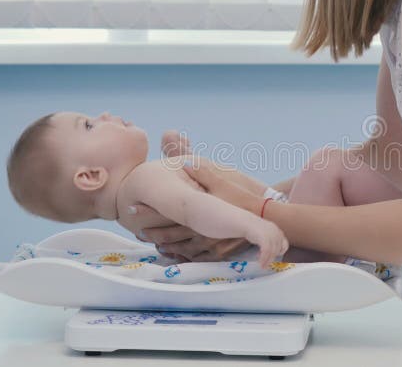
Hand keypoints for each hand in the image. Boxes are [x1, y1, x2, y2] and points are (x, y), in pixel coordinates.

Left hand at [130, 133, 248, 261]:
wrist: (272, 217)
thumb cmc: (244, 194)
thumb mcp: (220, 175)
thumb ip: (194, 161)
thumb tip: (172, 143)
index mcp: (197, 213)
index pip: (165, 214)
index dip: (146, 212)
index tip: (130, 209)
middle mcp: (201, 233)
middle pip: (170, 235)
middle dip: (153, 232)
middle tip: (136, 230)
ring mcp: (211, 246)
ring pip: (182, 249)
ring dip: (166, 246)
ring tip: (153, 242)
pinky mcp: (222, 252)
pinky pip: (197, 258)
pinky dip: (184, 256)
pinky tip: (176, 253)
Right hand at [245, 220, 289, 268]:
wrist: (245, 222)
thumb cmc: (254, 229)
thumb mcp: (266, 234)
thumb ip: (271, 241)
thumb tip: (273, 253)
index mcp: (278, 231)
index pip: (284, 244)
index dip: (280, 252)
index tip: (274, 256)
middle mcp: (276, 233)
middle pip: (277, 249)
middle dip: (271, 258)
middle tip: (266, 265)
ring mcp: (271, 235)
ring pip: (272, 252)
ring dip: (267, 260)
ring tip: (262, 265)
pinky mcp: (264, 238)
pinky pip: (266, 251)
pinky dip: (263, 258)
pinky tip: (260, 261)